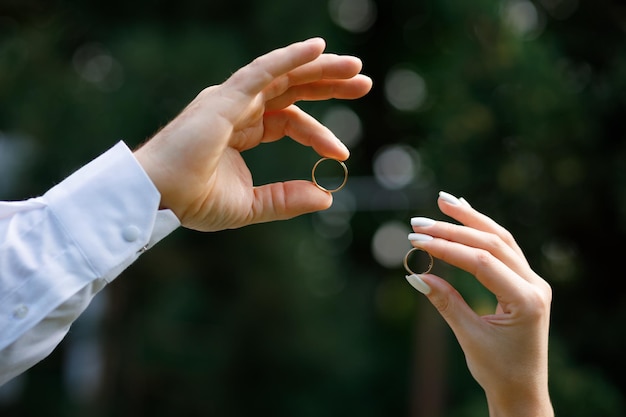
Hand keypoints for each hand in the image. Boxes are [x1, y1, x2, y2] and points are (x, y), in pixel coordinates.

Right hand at [133, 38, 371, 230]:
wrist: (158, 198)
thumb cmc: (192, 200)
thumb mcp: (251, 205)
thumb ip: (286, 200)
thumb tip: (326, 197)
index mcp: (244, 130)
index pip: (291, 122)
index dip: (319, 135)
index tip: (343, 154)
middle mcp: (240, 109)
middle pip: (292, 88)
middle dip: (329, 84)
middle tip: (364, 82)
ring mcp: (232, 100)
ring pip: (283, 74)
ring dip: (320, 67)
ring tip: (355, 66)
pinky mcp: (225, 98)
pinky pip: (263, 71)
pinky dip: (290, 57)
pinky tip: (318, 49)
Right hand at [406, 191, 552, 416]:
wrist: (522, 390)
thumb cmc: (498, 370)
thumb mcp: (469, 337)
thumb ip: (445, 302)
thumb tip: (416, 275)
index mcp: (526, 300)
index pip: (481, 262)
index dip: (446, 248)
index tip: (416, 240)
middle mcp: (535, 284)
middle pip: (492, 243)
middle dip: (454, 229)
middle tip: (419, 222)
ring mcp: (533, 281)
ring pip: (501, 239)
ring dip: (471, 219)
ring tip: (443, 201)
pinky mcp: (525, 281)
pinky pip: (504, 249)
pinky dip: (482, 231)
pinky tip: (465, 215)